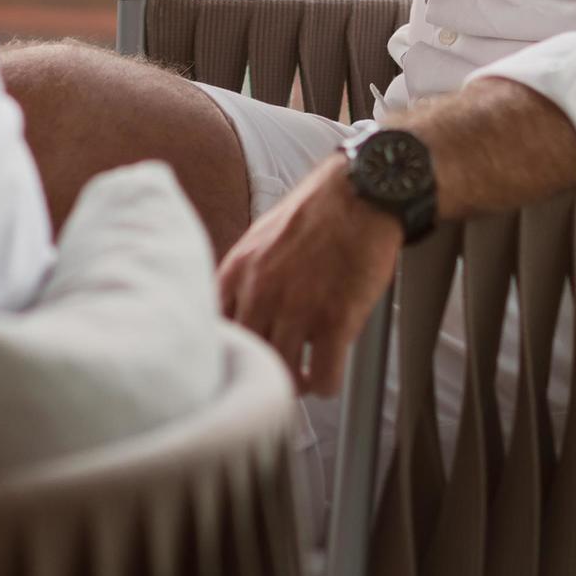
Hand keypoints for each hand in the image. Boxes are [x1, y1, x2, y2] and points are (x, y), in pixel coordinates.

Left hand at [218, 154, 401, 396]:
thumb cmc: (317, 212)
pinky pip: (323, 377)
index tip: (243, 358)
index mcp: (238, 270)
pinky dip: (325, 384)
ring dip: (295, 381)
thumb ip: (244, 277)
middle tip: (278, 370)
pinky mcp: (335, 320)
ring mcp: (297, 308)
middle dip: (263, 368)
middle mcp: (260, 291)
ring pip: (282, 374)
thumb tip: (234, 312)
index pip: (215, 329)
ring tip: (305, 374)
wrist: (361, 192)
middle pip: (247, 357)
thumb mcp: (261, 238)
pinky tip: (328, 373)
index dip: (230, 349)